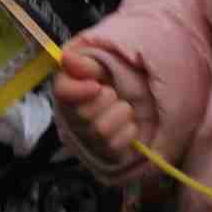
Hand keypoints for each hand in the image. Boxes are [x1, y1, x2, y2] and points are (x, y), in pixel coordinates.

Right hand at [53, 41, 150, 160]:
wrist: (151, 99)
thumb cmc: (126, 78)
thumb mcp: (108, 63)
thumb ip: (87, 62)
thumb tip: (66, 57)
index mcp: (72, 90)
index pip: (60, 90)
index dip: (75, 90)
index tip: (96, 86)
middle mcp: (74, 116)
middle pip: (81, 113)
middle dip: (105, 99)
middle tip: (115, 93)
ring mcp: (89, 138)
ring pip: (99, 130)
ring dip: (120, 114)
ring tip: (126, 107)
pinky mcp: (106, 153)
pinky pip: (114, 145)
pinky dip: (128, 131)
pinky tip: (130, 124)